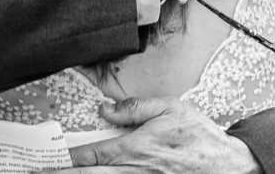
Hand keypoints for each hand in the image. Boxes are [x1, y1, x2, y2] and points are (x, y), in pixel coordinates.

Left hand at [50, 97, 260, 173]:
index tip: (50, 158)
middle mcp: (138, 171)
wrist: (229, 164)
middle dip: (69, 173)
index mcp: (139, 148)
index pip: (95, 155)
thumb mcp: (169, 108)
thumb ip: (135, 108)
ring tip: (65, 172)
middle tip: (46, 169)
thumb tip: (105, 110)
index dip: (70, 158)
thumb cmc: (199, 134)